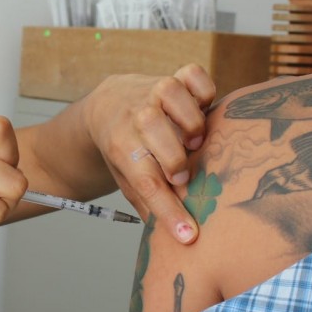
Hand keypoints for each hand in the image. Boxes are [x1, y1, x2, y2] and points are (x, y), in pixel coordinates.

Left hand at [85, 64, 215, 243]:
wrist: (107, 105)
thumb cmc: (123, 147)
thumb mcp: (126, 177)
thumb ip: (147, 201)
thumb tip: (174, 237)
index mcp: (119, 145)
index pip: (145, 182)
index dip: (169, 211)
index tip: (188, 234)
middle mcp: (135, 114)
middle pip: (153, 130)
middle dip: (173, 157)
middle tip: (182, 176)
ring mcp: (154, 91)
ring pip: (172, 95)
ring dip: (190, 121)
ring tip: (195, 141)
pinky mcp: (173, 77)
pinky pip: (193, 74)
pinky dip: (203, 89)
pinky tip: (204, 109)